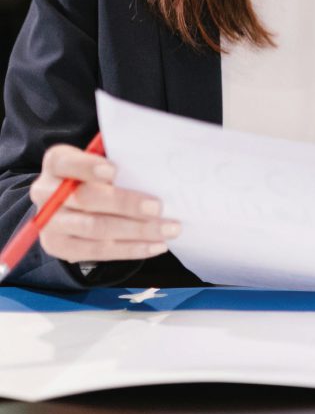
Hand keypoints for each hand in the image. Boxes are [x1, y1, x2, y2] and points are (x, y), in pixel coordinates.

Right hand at [34, 144, 175, 263]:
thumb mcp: (103, 162)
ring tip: (168, 229)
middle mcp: (45, 192)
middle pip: (86, 199)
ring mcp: (50, 222)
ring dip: (137, 231)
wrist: (70, 205)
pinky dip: (131, 249)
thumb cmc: (97, 177)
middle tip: (158, 208)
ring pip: (95, 229)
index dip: (88, 167)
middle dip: (126, 204)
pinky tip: (157, 245)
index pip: (65, 163)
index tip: (114, 171)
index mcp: (56, 164)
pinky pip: (98, 251)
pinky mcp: (58, 247)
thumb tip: (155, 170)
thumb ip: (121, 162)